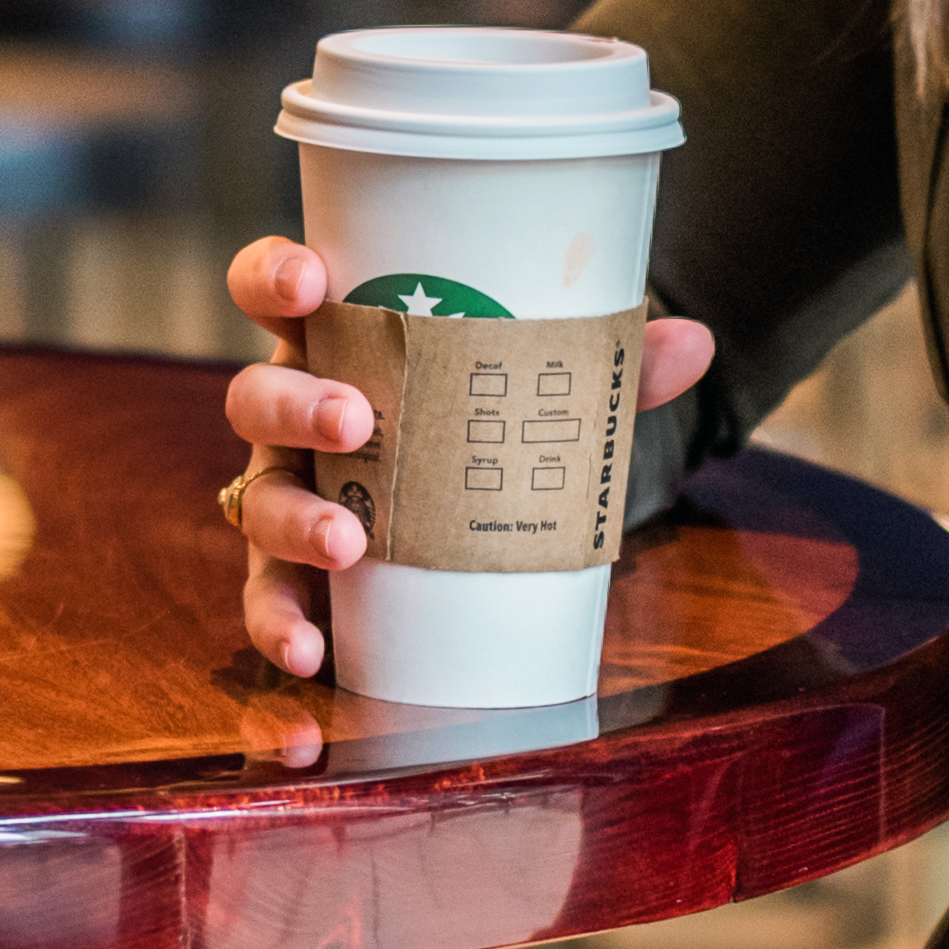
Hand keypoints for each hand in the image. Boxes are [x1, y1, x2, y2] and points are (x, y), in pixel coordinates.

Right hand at [216, 235, 716, 737]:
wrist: (471, 513)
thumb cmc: (483, 426)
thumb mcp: (537, 391)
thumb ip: (605, 368)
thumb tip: (695, 343)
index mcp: (337, 347)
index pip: (272, 292)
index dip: (272, 276)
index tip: (310, 284)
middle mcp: (294, 423)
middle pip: (254, 399)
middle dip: (296, 405)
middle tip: (359, 420)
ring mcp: (287, 500)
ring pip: (254, 505)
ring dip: (292, 522)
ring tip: (350, 542)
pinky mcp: (295, 580)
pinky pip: (269, 611)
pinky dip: (279, 640)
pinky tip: (309, 672)